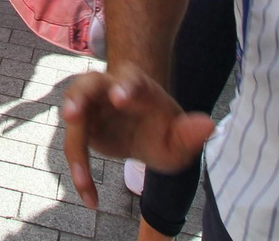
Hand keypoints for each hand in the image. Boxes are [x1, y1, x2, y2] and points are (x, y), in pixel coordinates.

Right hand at [61, 62, 214, 207]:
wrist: (145, 132)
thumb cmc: (163, 129)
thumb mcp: (180, 136)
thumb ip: (191, 132)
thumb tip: (209, 126)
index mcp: (136, 86)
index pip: (129, 80)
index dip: (124, 86)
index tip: (120, 98)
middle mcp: (107, 90)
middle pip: (87, 84)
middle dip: (78, 97)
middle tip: (73, 113)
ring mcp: (90, 107)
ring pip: (72, 115)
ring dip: (69, 141)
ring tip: (76, 163)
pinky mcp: (82, 128)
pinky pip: (74, 147)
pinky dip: (80, 172)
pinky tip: (92, 198)